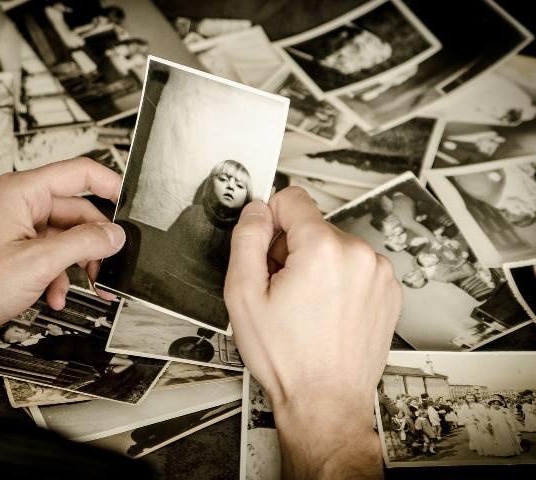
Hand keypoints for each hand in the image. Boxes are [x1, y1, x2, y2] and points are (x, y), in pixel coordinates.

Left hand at [0, 157, 125, 355]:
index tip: (130, 202)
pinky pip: (48, 253)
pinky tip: (54, 296)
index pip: (79, 172)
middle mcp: (18, 203)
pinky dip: (57, 275)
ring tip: (83, 287)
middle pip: (76, 211)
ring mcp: (14, 226)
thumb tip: (114, 235)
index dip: (110, 184)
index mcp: (21, 192)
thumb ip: (83, 244)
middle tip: (107, 266)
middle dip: (94, 242)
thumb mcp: (38, 264)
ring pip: (64, 236)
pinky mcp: (11, 248)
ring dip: (76, 264)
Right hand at [225, 187, 401, 478]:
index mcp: (323, 250)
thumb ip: (246, 240)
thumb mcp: (243, 296)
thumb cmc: (288, 359)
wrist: (325, 401)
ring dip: (316, 266)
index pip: (292, 198)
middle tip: (282, 290)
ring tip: (305, 306)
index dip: (270, 220)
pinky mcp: (388, 291)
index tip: (265, 244)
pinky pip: (354, 267)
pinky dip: (338, 281)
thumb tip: (256, 212)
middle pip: (312, 226)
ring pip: (334, 247)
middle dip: (292, 249)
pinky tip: (325, 312)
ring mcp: (379, 274)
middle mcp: (359, 255)